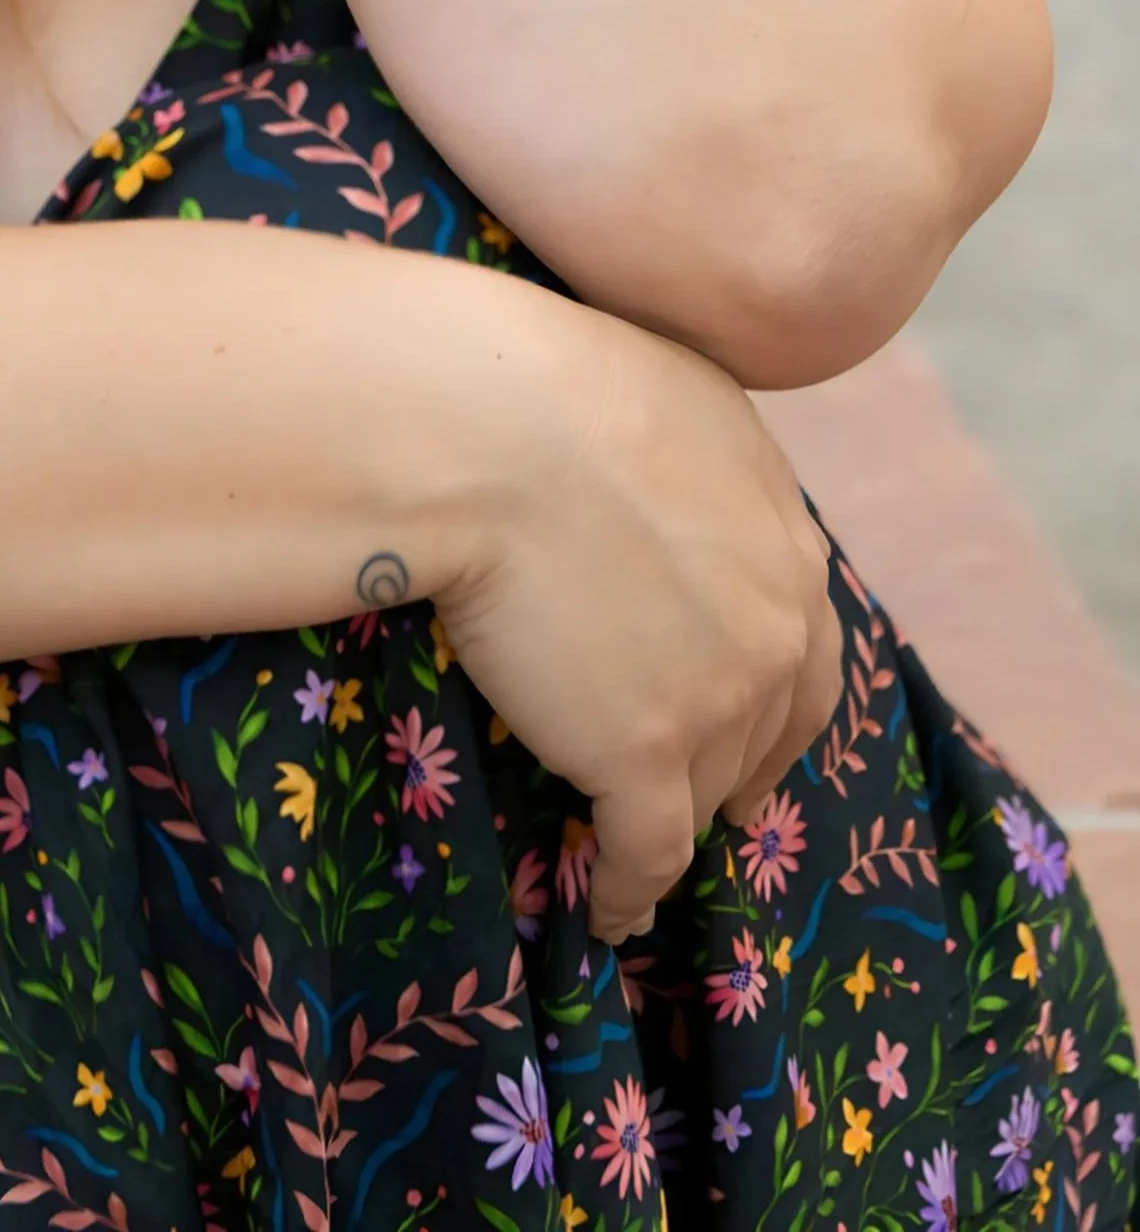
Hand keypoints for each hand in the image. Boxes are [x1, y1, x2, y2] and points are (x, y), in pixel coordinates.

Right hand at [440, 287, 842, 948]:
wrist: (485, 428)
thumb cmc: (540, 380)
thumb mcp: (669, 393)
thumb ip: (701, 463)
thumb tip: (670, 481)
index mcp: (784, 530)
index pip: (806, 643)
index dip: (775, 696)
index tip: (750, 728)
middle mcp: (778, 617)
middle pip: (768, 725)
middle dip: (742, 765)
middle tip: (714, 801)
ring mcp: (719, 694)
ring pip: (709, 788)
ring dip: (678, 818)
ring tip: (636, 846)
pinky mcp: (646, 755)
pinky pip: (649, 853)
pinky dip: (629, 892)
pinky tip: (605, 912)